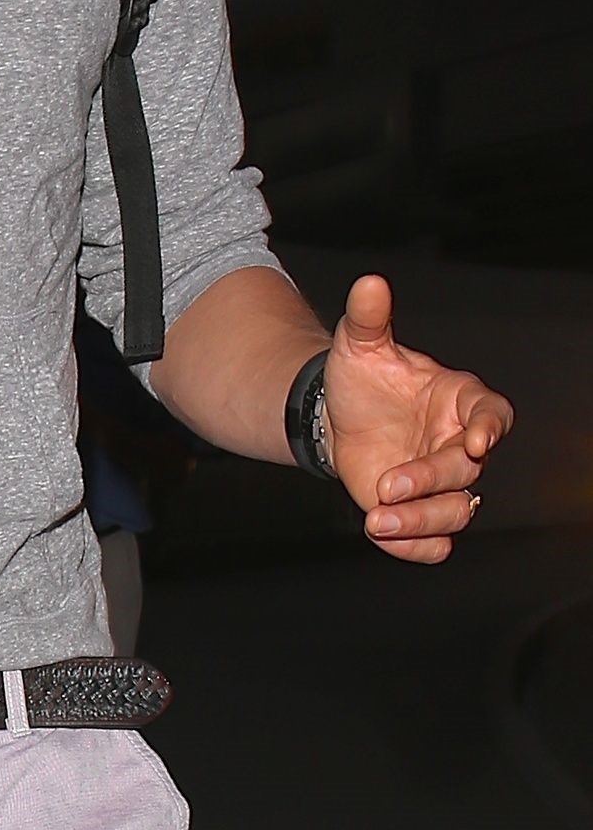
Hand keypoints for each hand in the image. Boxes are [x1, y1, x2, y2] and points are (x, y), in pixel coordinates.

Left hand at [322, 273, 514, 564]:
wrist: (337, 417)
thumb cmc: (363, 379)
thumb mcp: (360, 345)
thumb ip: (369, 318)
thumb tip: (368, 282)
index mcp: (460, 400)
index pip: (492, 414)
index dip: (490, 429)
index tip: (476, 442)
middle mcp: (459, 444)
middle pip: (467, 473)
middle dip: (430, 482)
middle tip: (387, 486)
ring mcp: (441, 483)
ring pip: (455, 513)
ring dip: (421, 522)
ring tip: (376, 522)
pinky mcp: (419, 511)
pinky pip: (434, 541)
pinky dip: (416, 547)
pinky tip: (385, 538)